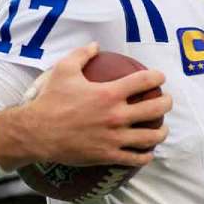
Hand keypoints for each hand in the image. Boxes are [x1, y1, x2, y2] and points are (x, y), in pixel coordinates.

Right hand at [13, 43, 170, 166]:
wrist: (36, 133)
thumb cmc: (50, 100)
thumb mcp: (63, 70)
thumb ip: (82, 55)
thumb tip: (95, 45)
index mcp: (108, 93)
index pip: (144, 81)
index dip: (157, 77)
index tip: (160, 78)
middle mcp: (115, 115)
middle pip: (155, 108)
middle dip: (166, 103)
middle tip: (166, 101)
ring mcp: (114, 137)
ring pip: (150, 137)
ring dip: (161, 132)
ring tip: (162, 129)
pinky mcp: (108, 155)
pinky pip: (135, 158)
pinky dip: (145, 155)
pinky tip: (147, 152)